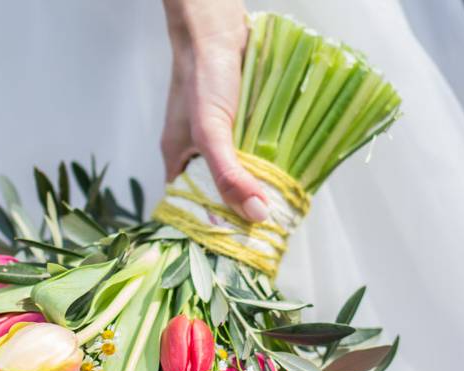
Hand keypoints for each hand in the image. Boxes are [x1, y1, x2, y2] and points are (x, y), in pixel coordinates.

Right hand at [161, 0, 267, 221]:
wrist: (217, 31)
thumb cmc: (200, 79)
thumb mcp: (211, 132)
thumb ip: (229, 173)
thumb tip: (257, 213)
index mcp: (178, 162)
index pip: (190, 207)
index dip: (211, 226)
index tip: (237, 247)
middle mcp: (199, 155)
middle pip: (219, 194)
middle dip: (240, 210)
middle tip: (267, 232)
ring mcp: (223, 141)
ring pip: (241, 175)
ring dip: (258, 188)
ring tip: (281, 212)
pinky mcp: (244, 126)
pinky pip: (256, 153)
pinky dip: (268, 164)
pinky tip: (285, 176)